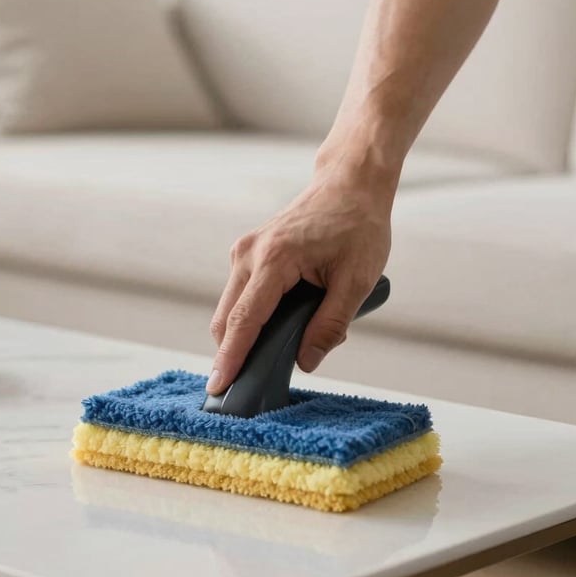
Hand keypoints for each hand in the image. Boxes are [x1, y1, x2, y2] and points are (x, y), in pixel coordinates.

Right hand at [206, 160, 395, 394]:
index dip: (231, 359)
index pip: (244, 320)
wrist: (349, 186)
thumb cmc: (357, 226)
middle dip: (232, 355)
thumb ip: (330, 324)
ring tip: (276, 355)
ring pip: (230, 308)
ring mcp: (245, 251)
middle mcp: (249, 254)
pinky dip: (251, 317)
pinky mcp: (249, 253)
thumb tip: (306, 362)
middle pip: (227, 319)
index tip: (218, 387)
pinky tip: (279, 328)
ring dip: (245, 336)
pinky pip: (240, 295)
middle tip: (247, 390)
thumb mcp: (356, 280)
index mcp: (274, 260)